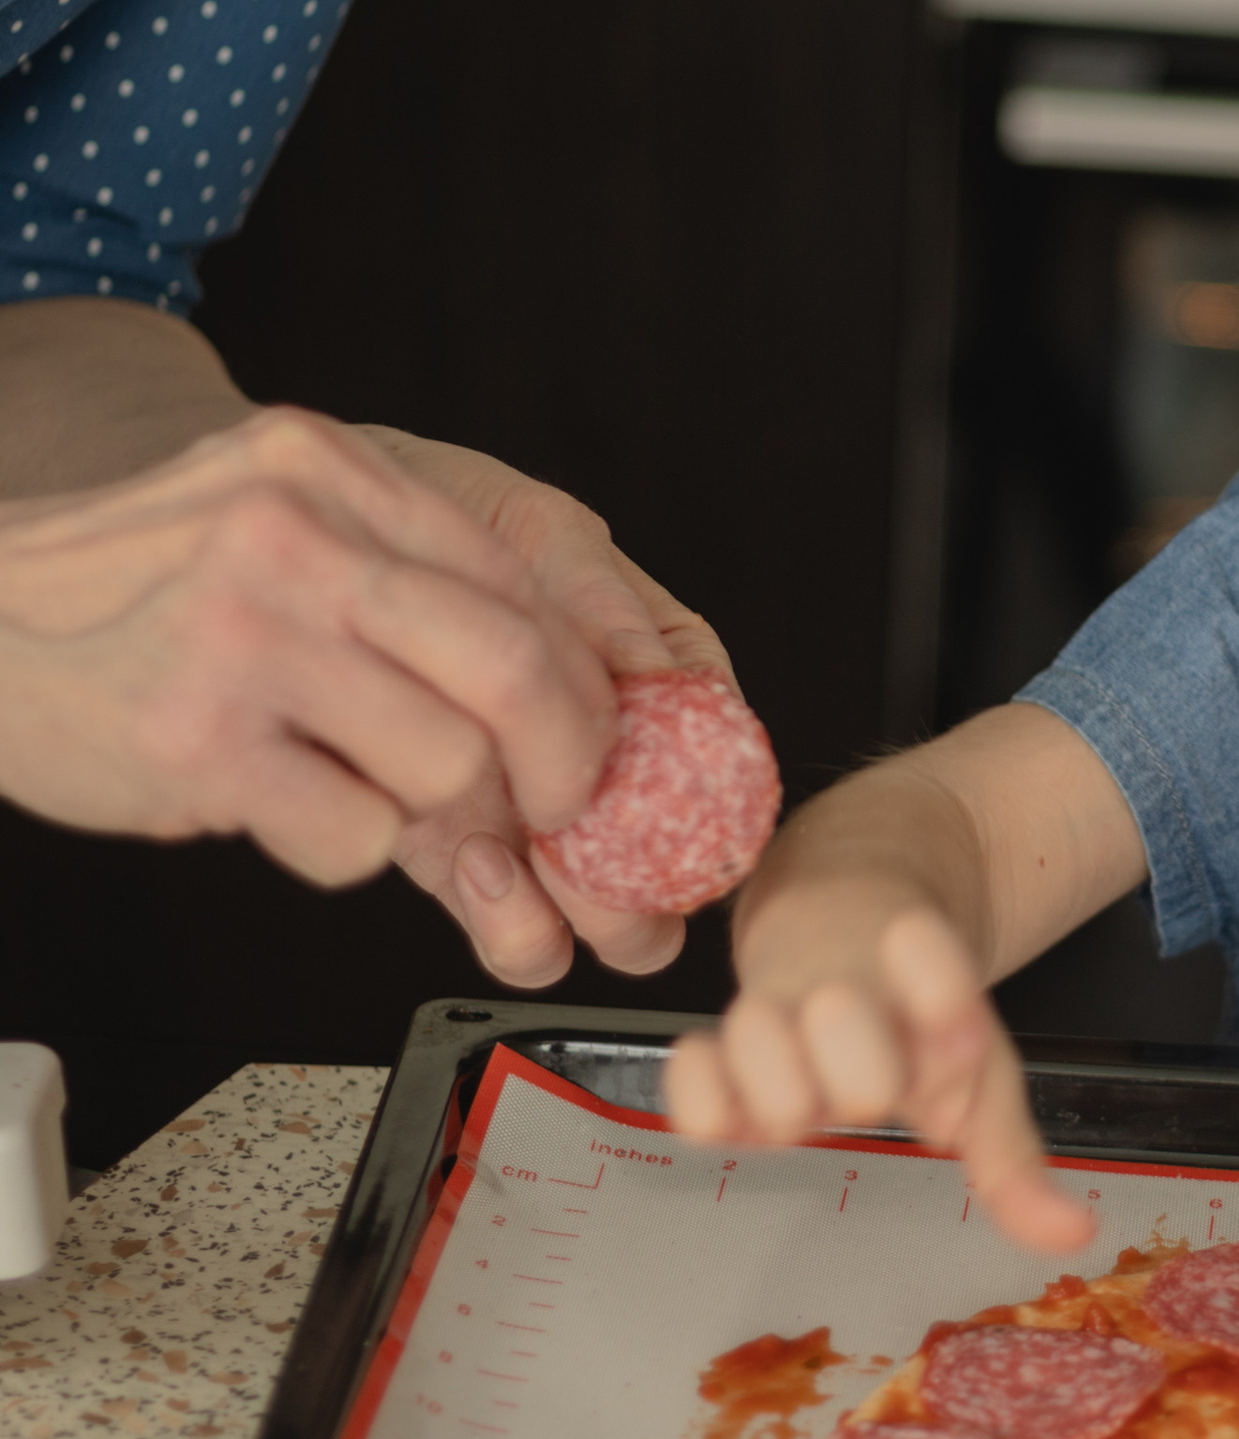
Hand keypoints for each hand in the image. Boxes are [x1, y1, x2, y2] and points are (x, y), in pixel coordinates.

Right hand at [0, 408, 623, 900]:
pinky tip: (284, 806)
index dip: (578, 678)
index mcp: (321, 466)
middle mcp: (290, 538)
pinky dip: (345, 845)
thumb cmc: (126, 586)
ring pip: (445, 765)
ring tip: (369, 790)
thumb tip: (560, 667)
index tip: (590, 736)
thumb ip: (390, 562)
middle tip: (554, 808)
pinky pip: (354, 836)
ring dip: (434, 811)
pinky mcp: (197, 745)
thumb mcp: (259, 510)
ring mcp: (241, 640)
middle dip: (563, 761)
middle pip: (512, 668)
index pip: (514, 580)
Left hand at [360, 428, 733, 986]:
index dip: (711, 801)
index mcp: (653, 679)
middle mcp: (606, 759)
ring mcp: (537, 812)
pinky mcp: (465, 853)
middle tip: (591, 856)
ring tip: (514, 856)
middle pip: (671, 865)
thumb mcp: (532, 532)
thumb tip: (663, 680)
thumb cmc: (438, 512)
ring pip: (602, 916)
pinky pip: (517, 925)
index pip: (722, 762)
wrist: (316, 543)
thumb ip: (601, 601)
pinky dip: (511, 922)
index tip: (662, 797)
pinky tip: (476, 867)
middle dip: (646, 886)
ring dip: (576, 913)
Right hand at [664, 839, 1087, 1257]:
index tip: (961, 1028)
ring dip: (785, 1085)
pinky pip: (687, 1078)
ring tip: (805, 1097)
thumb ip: (1017, 1170)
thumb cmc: (910, 1024)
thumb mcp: (979, 1084)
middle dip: (864, 1073)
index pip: (941, 985)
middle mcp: (849, 996)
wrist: (842, 920)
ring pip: (759, 1034)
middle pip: (844, 1027)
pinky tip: (742, 1119)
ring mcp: (775, 1013)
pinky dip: (705, 1099)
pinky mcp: (713, 1047)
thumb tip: (1074, 1235)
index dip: (945, 1001)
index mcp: (928, 1004)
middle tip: (874, 1089)